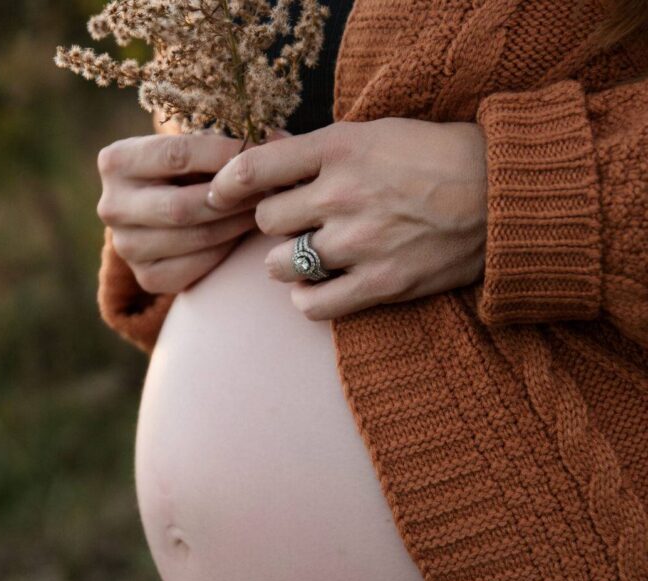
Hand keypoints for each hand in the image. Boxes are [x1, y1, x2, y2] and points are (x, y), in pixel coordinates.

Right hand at [96, 128, 285, 294]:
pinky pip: (195, 266)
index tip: (261, 152)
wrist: (160, 211)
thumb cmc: (185, 170)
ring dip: (235, 224)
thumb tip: (278, 140)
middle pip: (182, 205)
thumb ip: (222, 143)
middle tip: (269, 189)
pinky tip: (242, 234)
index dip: (223, 155)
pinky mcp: (146, 277)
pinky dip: (225, 249)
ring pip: (192, 237)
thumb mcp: (191, 147)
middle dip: (231, 198)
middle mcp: (111, 206)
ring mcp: (126, 247)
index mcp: (115, 161)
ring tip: (264, 209)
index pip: (175, 155)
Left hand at [205, 118, 487, 319]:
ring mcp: (360, 242)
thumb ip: (318, 149)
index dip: (227, 184)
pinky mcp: (380, 283)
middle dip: (274, 225)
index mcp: (339, 149)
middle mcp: (343, 194)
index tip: (220, 196)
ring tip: (312, 257)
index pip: (255, 168)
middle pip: (266, 222)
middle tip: (296, 225)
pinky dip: (307, 300)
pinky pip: (312, 306)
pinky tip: (320, 288)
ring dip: (287, 264)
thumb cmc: (435, 158)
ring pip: (280, 266)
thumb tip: (267, 148)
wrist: (500, 195)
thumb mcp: (375, 134)